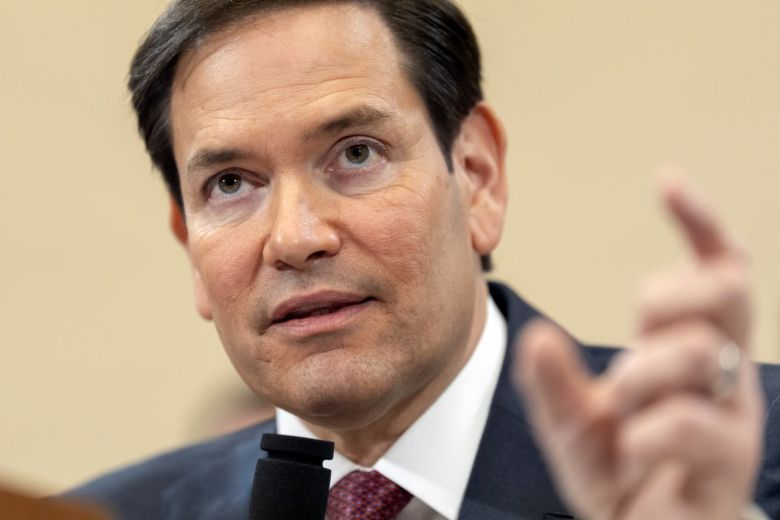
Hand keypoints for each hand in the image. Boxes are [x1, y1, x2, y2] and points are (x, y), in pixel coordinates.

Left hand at [516, 174, 763, 519]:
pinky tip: (632, 444)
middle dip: (669, 293)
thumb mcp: (572, 423)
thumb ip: (551, 383)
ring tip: (621, 401)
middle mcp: (722, 374)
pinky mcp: (729, 466)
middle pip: (724, 291)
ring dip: (646, 369)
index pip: (717, 270)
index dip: (701, 222)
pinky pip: (697, 424)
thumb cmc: (619, 475)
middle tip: (635, 322)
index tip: (667, 179)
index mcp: (691, 349)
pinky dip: (650, 429)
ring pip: (703, 352)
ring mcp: (731, 418)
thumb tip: (537, 336)